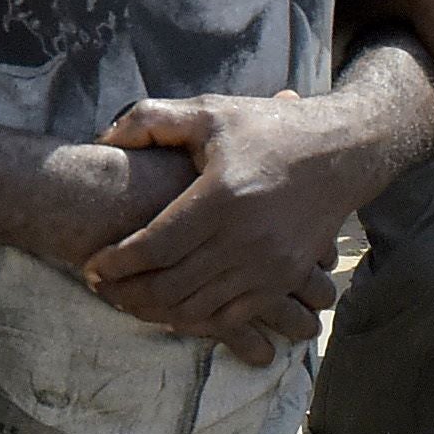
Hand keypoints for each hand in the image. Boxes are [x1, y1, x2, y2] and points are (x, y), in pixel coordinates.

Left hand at [78, 92, 377, 359]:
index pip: (155, 246)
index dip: (117, 262)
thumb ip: (150, 120)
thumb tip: (102, 140)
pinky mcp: (283, 280)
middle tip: (100, 287)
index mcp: (222, 197)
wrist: (342, 152)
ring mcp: (268, 266)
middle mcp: (246, 239)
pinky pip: (231, 317)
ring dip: (155, 311)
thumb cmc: (268, 129)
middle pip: (171, 285)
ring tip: (127, 300)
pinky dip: (196, 321)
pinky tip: (172, 311)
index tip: (91, 264)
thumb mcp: (209, 111)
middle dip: (127, 292)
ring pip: (197, 308)